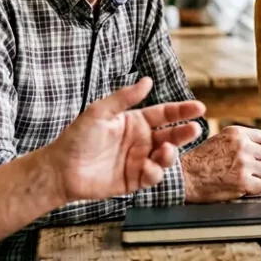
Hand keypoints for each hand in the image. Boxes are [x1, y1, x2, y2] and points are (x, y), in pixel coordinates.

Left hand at [41, 77, 203, 202]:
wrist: (61, 169)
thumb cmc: (77, 138)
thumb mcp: (100, 112)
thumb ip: (125, 97)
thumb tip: (147, 80)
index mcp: (136, 122)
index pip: (165, 114)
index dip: (182, 110)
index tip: (199, 107)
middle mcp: (141, 141)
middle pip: (171, 135)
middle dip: (185, 132)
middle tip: (194, 129)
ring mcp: (139, 160)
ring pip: (166, 157)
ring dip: (171, 153)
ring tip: (165, 150)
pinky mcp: (134, 180)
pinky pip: (152, 176)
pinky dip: (155, 171)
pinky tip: (149, 166)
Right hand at [181, 126, 260, 202]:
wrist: (184, 177)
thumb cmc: (198, 161)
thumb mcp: (219, 140)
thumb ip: (240, 141)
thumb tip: (260, 148)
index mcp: (237, 134)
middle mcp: (242, 146)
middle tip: (253, 171)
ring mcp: (244, 164)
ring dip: (258, 178)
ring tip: (244, 179)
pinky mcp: (243, 181)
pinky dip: (253, 190)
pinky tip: (242, 187)